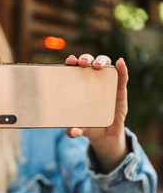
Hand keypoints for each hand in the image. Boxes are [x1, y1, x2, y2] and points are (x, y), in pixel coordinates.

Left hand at [64, 54, 128, 171]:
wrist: (105, 134)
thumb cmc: (87, 125)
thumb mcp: (78, 128)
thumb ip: (73, 130)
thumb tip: (74, 132)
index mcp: (77, 85)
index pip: (73, 68)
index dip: (72, 62)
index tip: (70, 61)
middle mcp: (91, 81)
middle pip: (89, 62)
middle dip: (86, 59)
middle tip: (83, 64)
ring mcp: (106, 83)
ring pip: (105, 65)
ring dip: (101, 60)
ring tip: (98, 66)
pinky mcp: (119, 90)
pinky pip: (122, 76)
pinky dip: (122, 68)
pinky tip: (120, 63)